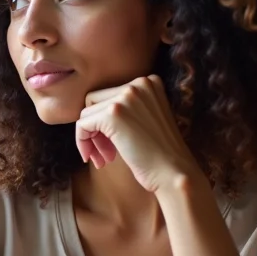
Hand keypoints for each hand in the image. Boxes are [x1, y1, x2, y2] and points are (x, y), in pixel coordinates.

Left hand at [76, 75, 201, 193]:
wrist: (174, 173)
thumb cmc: (159, 155)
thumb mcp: (146, 119)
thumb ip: (126, 108)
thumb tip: (88, 113)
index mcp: (149, 82)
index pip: (110, 96)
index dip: (106, 122)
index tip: (114, 145)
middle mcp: (138, 83)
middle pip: (96, 102)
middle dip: (96, 130)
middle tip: (107, 154)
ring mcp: (126, 97)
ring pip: (87, 114)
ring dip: (91, 139)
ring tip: (104, 159)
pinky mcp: (113, 114)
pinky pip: (82, 125)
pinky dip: (82, 142)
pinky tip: (97, 160)